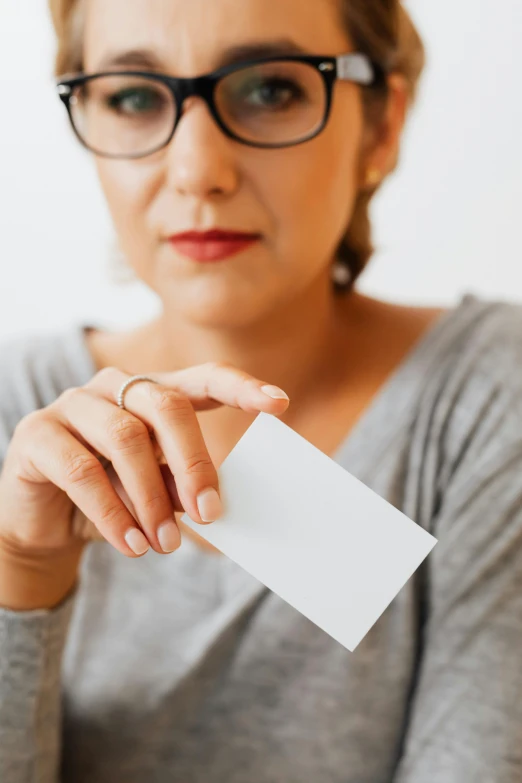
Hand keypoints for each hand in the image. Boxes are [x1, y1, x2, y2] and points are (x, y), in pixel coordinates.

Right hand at [0, 363, 289, 561]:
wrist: (45, 522)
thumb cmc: (111, 498)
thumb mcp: (154, 492)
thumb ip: (180, 485)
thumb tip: (213, 502)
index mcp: (151, 394)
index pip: (203, 379)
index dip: (241, 387)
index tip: (279, 403)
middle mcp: (113, 389)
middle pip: (166, 406)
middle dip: (194, 461)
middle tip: (210, 512)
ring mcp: (73, 404)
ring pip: (125, 439)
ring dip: (151, 499)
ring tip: (165, 544)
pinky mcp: (37, 433)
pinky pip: (82, 470)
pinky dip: (113, 514)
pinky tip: (131, 544)